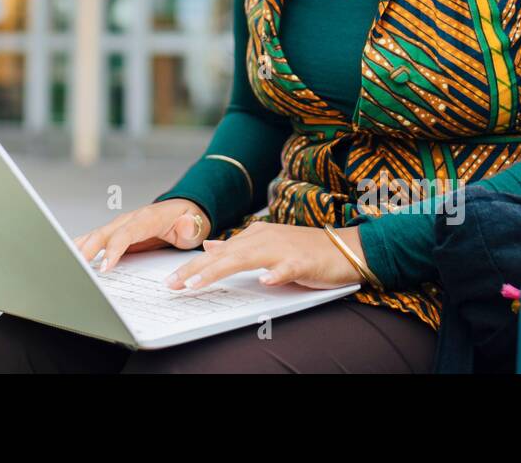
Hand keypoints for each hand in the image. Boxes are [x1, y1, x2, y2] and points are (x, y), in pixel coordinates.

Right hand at [72, 199, 210, 272]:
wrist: (185, 211)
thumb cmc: (188, 221)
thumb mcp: (195, 225)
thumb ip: (190, 227)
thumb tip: (186, 226)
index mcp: (147, 218)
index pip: (126, 234)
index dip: (113, 249)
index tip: (105, 266)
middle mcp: (129, 220)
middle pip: (103, 234)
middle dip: (88, 250)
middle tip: (77, 268)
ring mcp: (121, 226)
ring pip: (95, 235)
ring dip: (79, 248)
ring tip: (64, 262)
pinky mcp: (116, 233)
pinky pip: (96, 239)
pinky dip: (82, 248)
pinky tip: (70, 258)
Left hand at [164, 221, 364, 291]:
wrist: (348, 248)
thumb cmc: (307, 250)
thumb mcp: (267, 246)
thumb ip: (238, 248)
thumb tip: (210, 248)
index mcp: (256, 235)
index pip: (218, 253)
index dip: (193, 266)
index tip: (171, 280)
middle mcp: (265, 238)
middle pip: (224, 255)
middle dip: (196, 269)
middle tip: (173, 284)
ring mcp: (284, 249)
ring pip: (246, 258)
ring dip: (220, 270)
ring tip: (198, 283)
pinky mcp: (304, 261)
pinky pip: (287, 268)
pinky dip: (276, 274)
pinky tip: (264, 281)